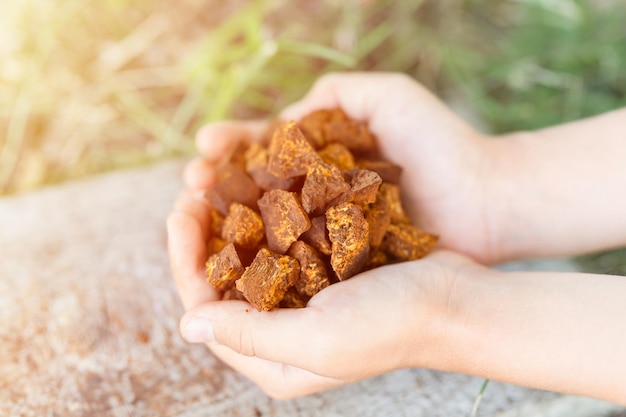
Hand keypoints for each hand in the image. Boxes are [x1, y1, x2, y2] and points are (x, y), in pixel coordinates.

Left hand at [169, 191, 475, 397]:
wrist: (455, 299)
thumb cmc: (393, 325)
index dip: (185, 259)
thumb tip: (187, 325)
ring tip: (217, 177)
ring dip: (229, 216)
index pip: (205, 309)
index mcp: (271, 360)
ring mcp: (300, 300)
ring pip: (246, 255)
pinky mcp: (321, 271)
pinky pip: (279, 239)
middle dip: (202, 232)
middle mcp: (279, 333)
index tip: (181, 212)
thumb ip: (250, 335)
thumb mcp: (318, 340)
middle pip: (221, 279)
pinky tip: (257, 182)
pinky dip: (264, 211)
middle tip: (194, 185)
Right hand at [183, 72, 504, 263]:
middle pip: (252, 188)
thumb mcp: (388, 97)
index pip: (262, 147)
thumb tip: (285, 118)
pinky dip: (259, 259)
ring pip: (264, 226)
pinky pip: (293, 261)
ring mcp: (328, 229)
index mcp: (321, 153)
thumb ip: (336, 93)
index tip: (205, 147)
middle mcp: (317, 193)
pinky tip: (231, 257)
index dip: (229, 147)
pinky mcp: (342, 261)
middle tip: (190, 185)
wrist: (489, 200)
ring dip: (225, 223)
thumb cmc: (442, 145)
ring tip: (193, 216)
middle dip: (215, 185)